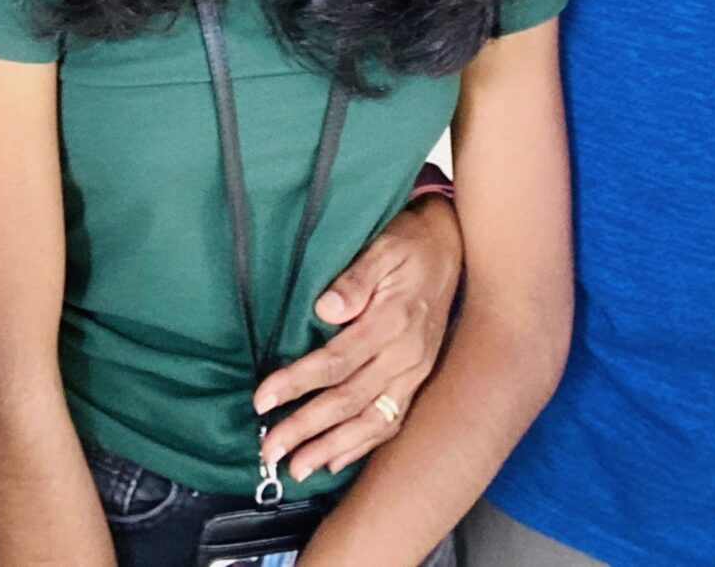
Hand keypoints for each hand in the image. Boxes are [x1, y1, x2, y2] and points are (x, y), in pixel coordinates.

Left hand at [254, 195, 461, 482]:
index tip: (262, 400)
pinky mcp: (418, 381)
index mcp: (392, 323)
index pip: (335, 362)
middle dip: (306, 428)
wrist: (451, 250)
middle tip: (270, 450)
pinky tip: (335, 461)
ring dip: (332, 448)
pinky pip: (391, 422)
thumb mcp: (380, 248)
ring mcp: (415, 374)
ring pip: (371, 422)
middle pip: (349, 400)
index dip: (296, 383)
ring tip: (297, 469)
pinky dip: (362, 446)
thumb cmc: (408, 245)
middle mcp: (406, 357)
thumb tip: (326, 308)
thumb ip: (354, 279)